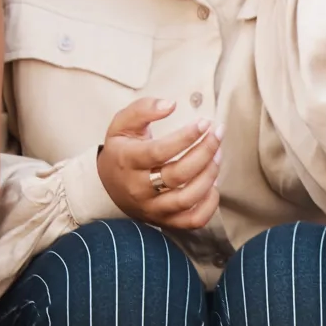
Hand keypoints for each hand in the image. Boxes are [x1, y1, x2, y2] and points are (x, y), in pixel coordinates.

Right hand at [97, 97, 222, 230]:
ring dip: (209, 176)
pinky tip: (213, 185)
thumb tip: (171, 104)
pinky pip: (194, 220)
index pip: (160, 151)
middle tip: (217, 135)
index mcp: (127, 160)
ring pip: (187, 198)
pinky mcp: (165, 222)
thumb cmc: (121, 150)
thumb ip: (143, 109)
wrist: (108, 187)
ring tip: (217, 155)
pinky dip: (210, 205)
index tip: (204, 123)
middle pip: (178, 174)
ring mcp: (153, 208)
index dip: (186, 137)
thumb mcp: (122, 124)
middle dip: (204, 152)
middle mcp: (139, 188)